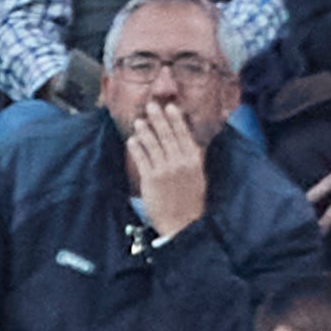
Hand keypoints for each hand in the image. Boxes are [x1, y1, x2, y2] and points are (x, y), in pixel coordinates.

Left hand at [126, 100, 209, 240]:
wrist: (183, 224)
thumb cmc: (191, 201)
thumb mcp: (198, 177)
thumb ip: (194, 158)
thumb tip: (193, 141)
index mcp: (194, 161)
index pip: (184, 135)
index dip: (176, 120)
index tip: (170, 107)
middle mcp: (180, 163)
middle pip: (167, 136)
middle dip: (158, 119)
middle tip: (151, 106)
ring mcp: (164, 171)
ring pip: (153, 145)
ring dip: (145, 131)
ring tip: (138, 121)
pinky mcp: (151, 180)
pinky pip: (142, 159)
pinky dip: (137, 148)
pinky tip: (132, 140)